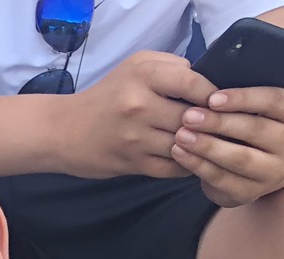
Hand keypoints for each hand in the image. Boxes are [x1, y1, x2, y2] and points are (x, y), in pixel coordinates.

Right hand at [64, 51, 208, 179]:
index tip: (219, 102)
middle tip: (220, 127)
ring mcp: (135, 137)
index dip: (213, 94)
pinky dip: (186, 165)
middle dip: (210, 123)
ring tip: (208, 144)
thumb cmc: (106, 96)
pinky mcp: (131, 162)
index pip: (192, 82)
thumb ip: (170, 66)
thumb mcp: (134, 66)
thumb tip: (203, 80)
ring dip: (200, 146)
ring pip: (185, 144)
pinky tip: (190, 159)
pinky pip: (172, 167)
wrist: (64, 131)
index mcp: (143, 76)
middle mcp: (138, 105)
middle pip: (192, 117)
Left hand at [171, 83, 283, 206]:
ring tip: (180, 134)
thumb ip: (261, 80)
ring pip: (239, 157)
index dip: (242, 98)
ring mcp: (275, 172)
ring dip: (206, 145)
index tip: (212, 97)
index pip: (275, 99)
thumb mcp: (256, 101)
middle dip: (218, 122)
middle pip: (255, 129)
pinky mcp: (251, 193)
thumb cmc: (249, 121)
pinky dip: (198, 165)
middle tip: (187, 115)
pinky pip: (222, 179)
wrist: (251, 163)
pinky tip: (179, 153)